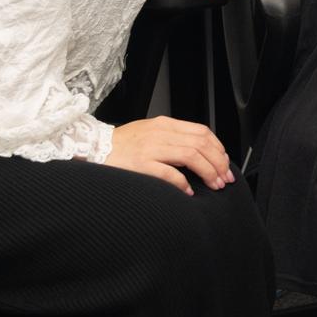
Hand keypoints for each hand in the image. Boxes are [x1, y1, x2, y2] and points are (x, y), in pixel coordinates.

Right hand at [105, 117, 233, 194]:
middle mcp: (160, 133)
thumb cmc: (121, 145)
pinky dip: (184, 183)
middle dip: (219, 162)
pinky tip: (189, 191)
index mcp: (164, 124)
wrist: (92, 149)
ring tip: (214, 184)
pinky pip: (170, 173)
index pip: (202, 132)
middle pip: (201, 144)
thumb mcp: (150, 134)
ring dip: (208, 171)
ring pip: (192, 155)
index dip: (218, 148)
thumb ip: (173, 140)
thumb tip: (199, 155)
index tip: (224, 163)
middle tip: (224, 178)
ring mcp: (150, 147)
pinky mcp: (140, 163)